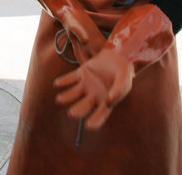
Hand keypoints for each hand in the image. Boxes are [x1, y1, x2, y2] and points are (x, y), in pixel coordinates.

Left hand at [53, 4, 173, 130]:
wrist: (118, 56)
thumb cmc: (124, 72)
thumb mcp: (124, 81)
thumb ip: (118, 90)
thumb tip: (109, 101)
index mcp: (106, 102)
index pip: (100, 115)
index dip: (95, 122)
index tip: (88, 126)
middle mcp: (94, 96)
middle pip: (84, 106)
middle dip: (78, 110)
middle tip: (72, 113)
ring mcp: (86, 85)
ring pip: (74, 93)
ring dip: (66, 97)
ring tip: (59, 100)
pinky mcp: (81, 73)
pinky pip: (70, 78)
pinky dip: (64, 81)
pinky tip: (57, 84)